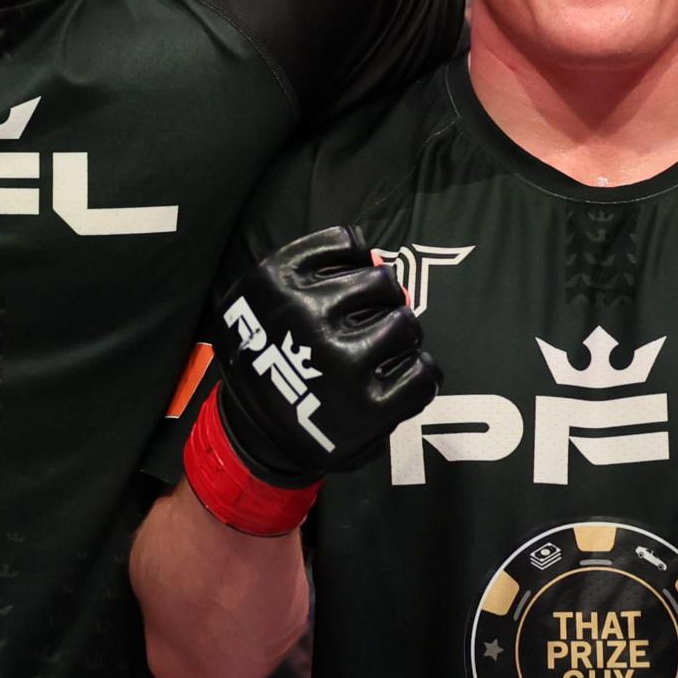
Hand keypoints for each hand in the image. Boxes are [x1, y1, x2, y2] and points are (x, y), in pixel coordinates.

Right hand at [183, 228, 435, 533]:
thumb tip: (380, 255)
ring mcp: (340, 362)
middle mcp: (307, 317)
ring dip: (402, 335)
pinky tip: (402, 377)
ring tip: (383, 352)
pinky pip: (423, 373)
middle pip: (383, 283)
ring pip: (406, 324)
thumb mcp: (271, 298)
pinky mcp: (368, 407)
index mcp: (277, 280)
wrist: (254, 433)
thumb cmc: (270, 354)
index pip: (348, 244)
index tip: (346, 289)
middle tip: (369, 325)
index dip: (356, 265)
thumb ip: (322, 267)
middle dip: (383, 301)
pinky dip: (420, 373)